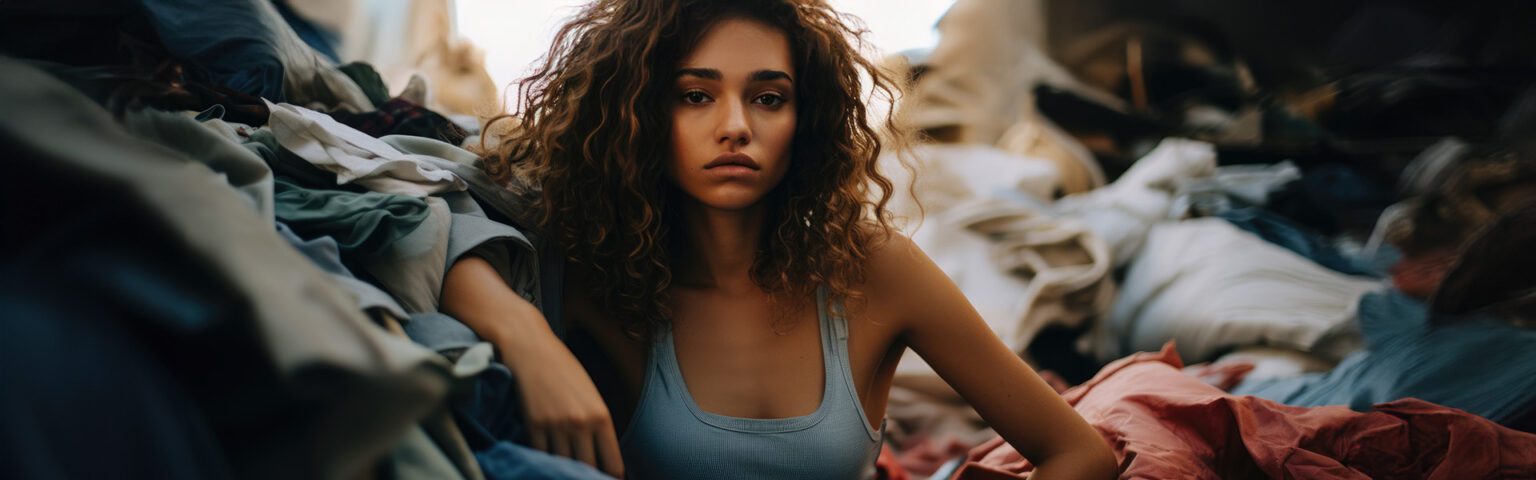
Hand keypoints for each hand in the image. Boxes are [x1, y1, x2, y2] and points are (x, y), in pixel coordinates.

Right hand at [502, 334, 624, 477]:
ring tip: (563, 473)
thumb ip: (597, 424)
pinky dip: (542, 461)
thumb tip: (601, 456)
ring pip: (562, 466)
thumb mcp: (590, 395)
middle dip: (587, 477)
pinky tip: (544, 462)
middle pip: (587, 470)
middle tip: (584, 478)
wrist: (531, 348)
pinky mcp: (533, 425)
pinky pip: (540, 456)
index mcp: (601, 416)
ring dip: (563, 471)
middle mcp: (581, 423)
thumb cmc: (563, 369)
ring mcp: (556, 426)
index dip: (611, 479)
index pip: (612, 464)